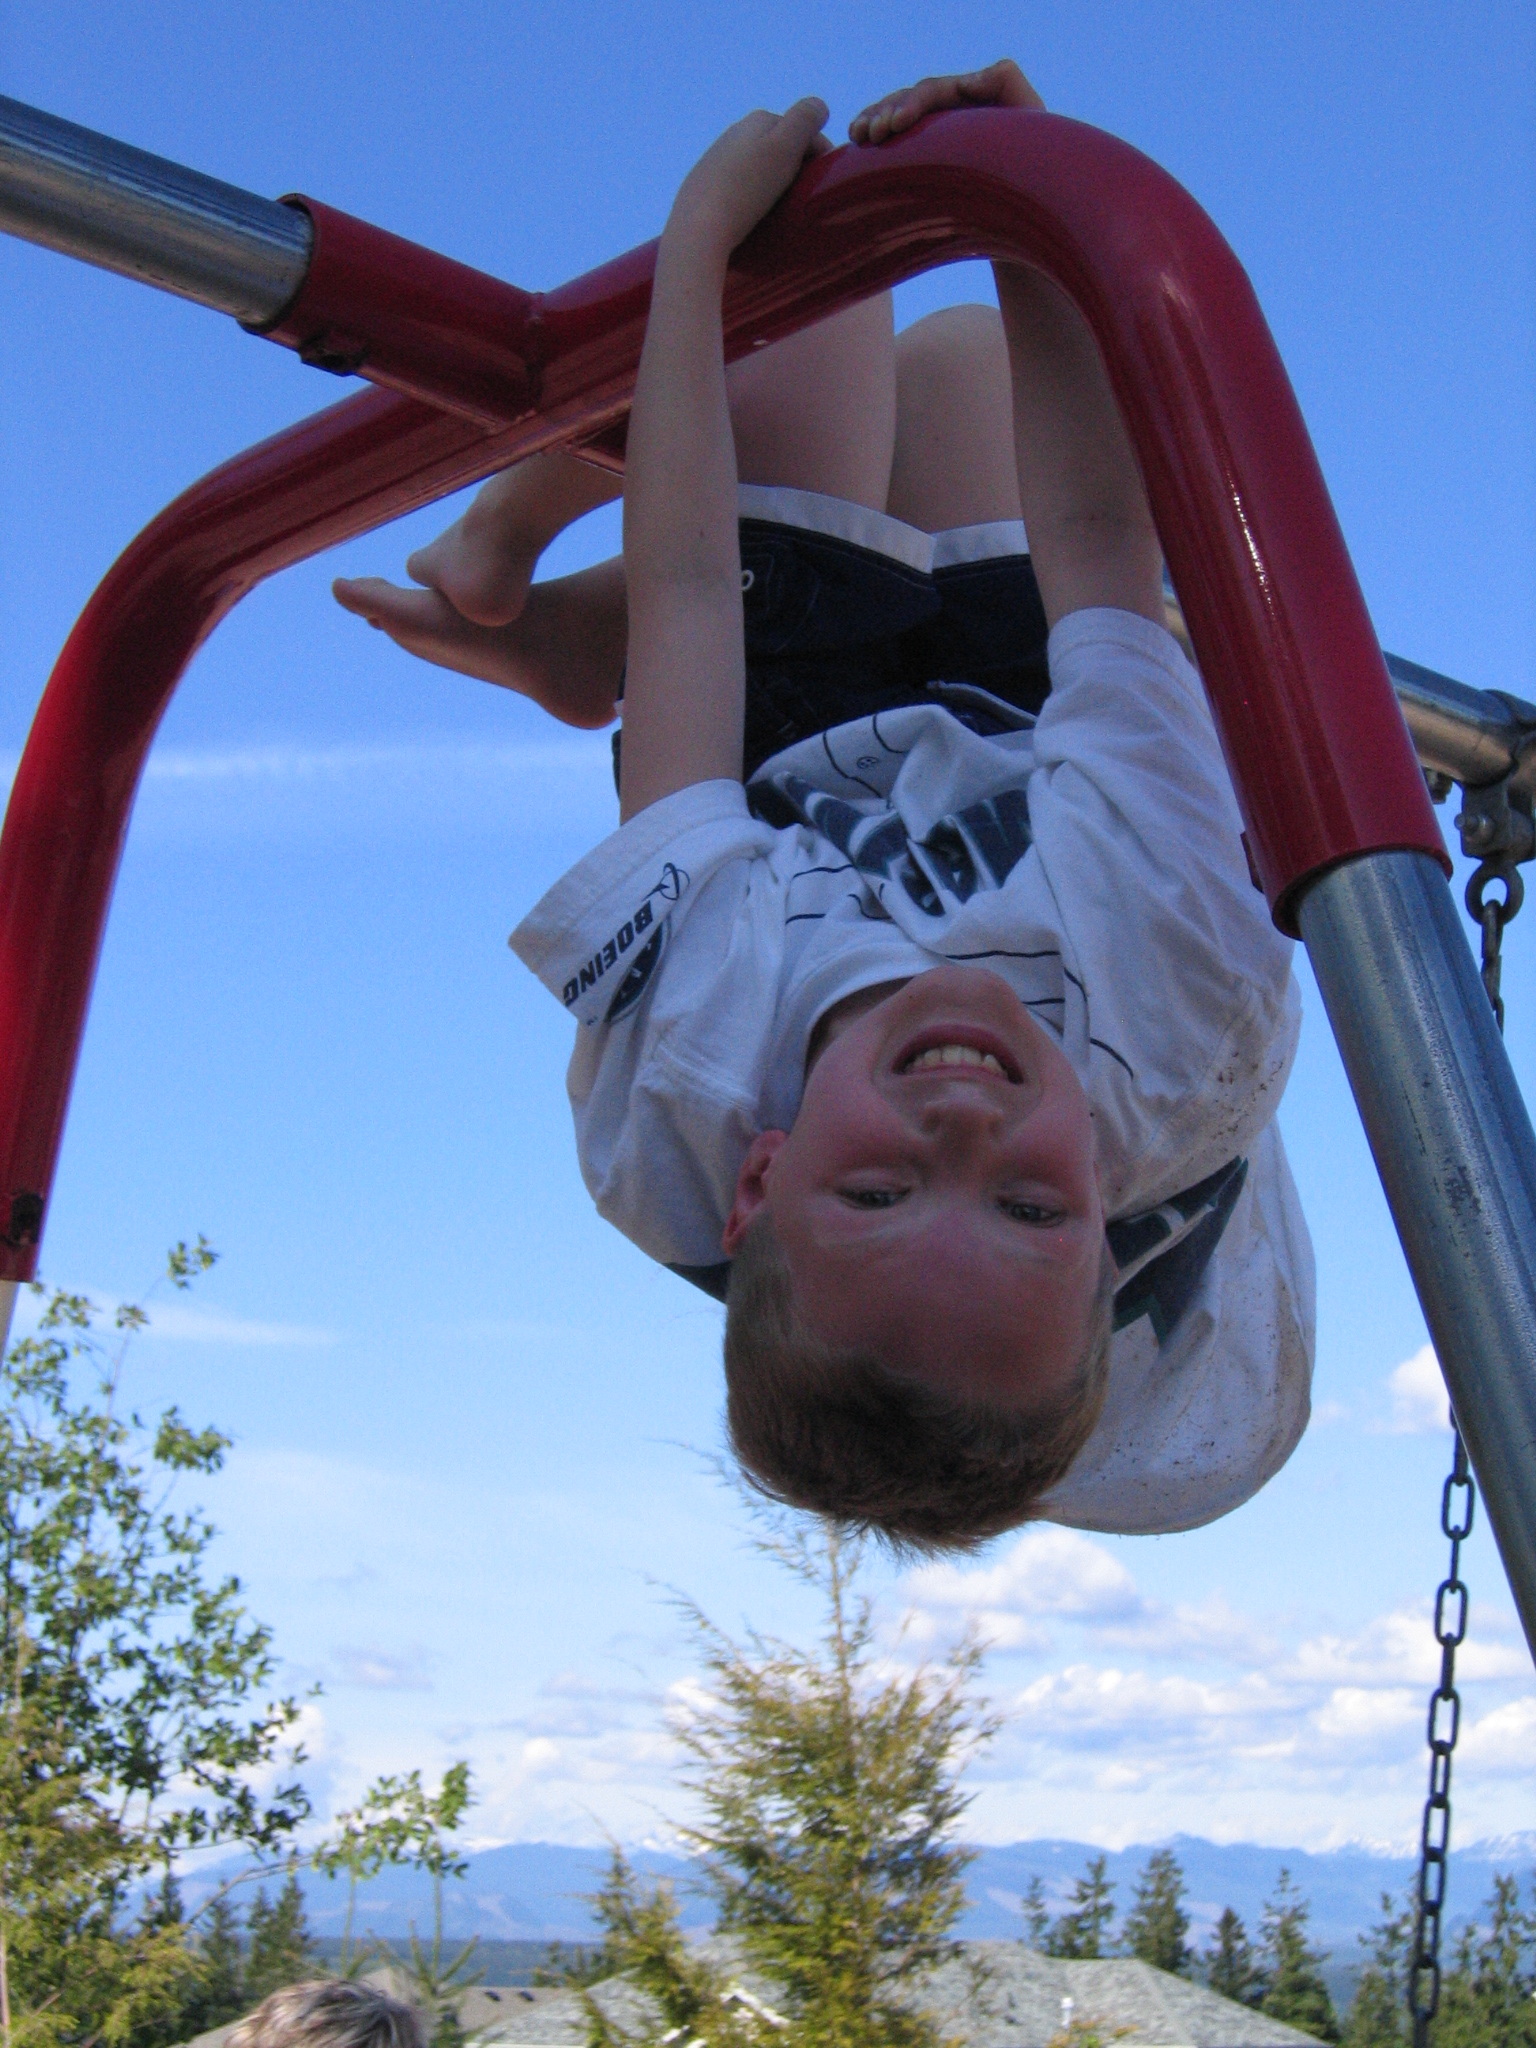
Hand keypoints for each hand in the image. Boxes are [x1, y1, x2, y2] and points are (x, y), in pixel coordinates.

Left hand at [665, 98, 830, 264]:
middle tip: (805, 199)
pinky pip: (739, 185)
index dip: (820, 154)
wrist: (699, 228)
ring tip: (781, 211)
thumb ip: (805, 120)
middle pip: (779, 147)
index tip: (826, 184)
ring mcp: (716, 160)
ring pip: (758, 166)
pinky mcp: (704, 187)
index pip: (803, 131)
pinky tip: (754, 215)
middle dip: (797, 167)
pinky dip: (752, 195)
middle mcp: (735, 133)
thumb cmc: (747, 188)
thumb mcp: (784, 147)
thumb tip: (820, 106)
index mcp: (758, 120)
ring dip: (775, 183)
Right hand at [849, 59, 1042, 146]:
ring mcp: (939, 131)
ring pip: (898, 116)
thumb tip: (967, 77)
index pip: (933, 92)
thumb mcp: (1029, 119)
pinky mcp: (928, 155)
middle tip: (870, 135)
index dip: (911, 104)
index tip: (894, 125)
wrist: (1034, 202)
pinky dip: (875, 137)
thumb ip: (1008, 83)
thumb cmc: (1036, 164)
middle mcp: (952, 109)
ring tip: (858, 135)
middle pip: (910, 100)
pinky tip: (855, 144)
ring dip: (874, 120)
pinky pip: (897, 141)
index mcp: (971, 98)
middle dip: (886, 112)